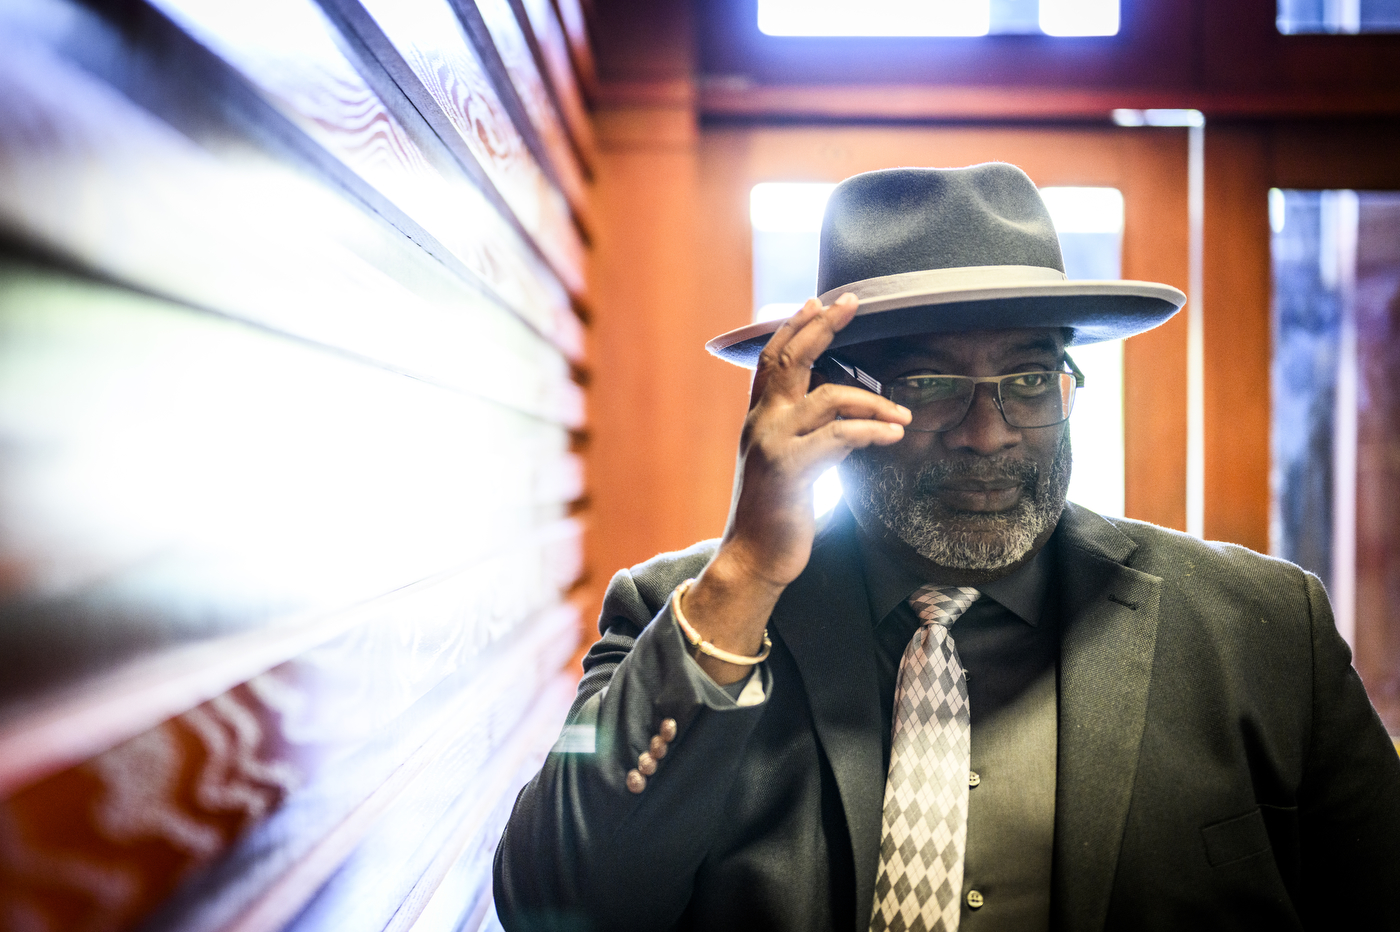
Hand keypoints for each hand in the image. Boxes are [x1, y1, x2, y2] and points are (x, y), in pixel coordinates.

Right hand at [681, 294, 910, 682]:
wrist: (753, 558)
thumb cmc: (776, 515)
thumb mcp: (790, 464)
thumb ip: (809, 436)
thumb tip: (847, 421)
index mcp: (759, 419)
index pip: (772, 359)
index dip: (794, 326)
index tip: (819, 301)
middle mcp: (761, 422)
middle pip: (790, 357)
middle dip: (822, 325)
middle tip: (853, 303)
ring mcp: (773, 442)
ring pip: (829, 396)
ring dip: (874, 400)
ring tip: (903, 417)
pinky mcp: (790, 468)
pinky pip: (839, 435)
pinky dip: (872, 430)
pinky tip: (895, 435)